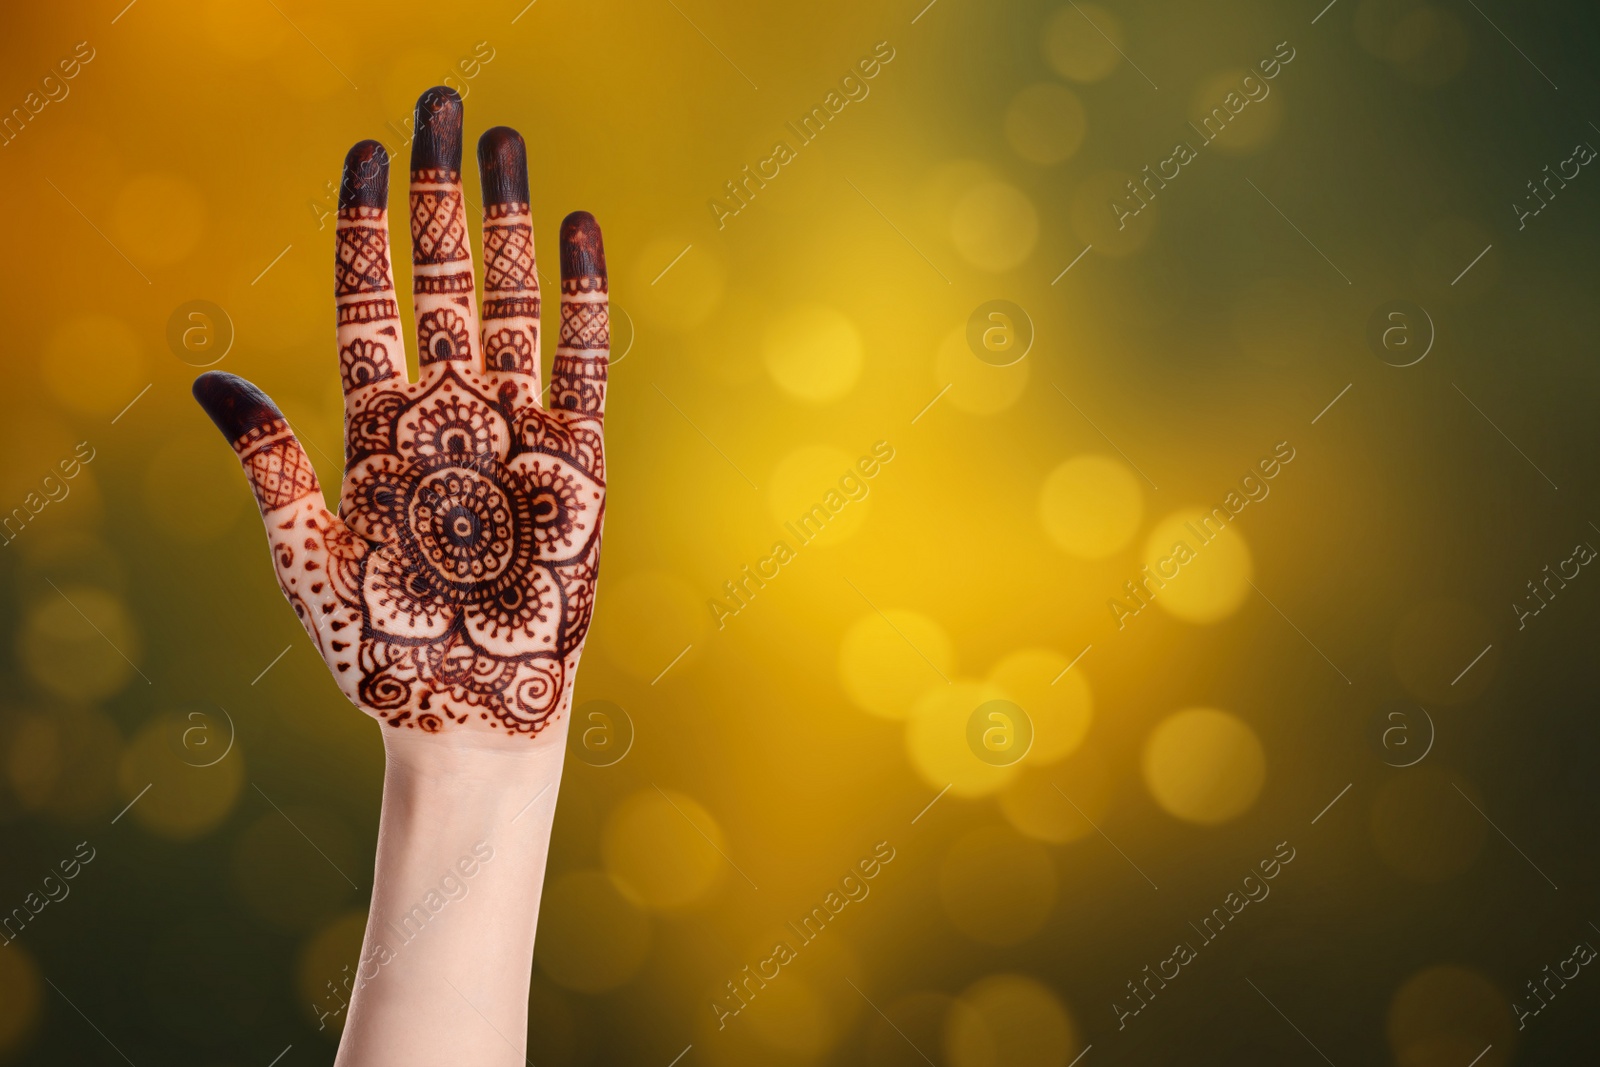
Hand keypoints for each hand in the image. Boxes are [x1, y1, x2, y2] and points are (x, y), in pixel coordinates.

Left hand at [195, 86, 607, 743]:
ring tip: (504, 143)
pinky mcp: (577, 461)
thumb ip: (269, 461)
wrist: (467, 715)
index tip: (363, 149)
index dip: (366, 226)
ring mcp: (517, 430)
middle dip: (437, 192)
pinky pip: (585, 362)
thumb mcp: (306, 554)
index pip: (371, 302)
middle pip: (442, 279)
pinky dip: (582, 297)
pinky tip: (578, 229)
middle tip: (438, 104)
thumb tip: (205, 374)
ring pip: (510, 301)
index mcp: (378, 427)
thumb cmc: (381, 650)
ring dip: (508, 222)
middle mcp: (449, 412)